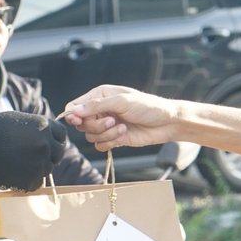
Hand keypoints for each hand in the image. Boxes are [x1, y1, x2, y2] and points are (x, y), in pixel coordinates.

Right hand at [0, 111, 67, 190]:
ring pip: (47, 169)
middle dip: (48, 155)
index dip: (54, 139)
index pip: (62, 134)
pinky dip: (28, 180)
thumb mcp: (18, 120)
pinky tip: (14, 173)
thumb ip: (37, 128)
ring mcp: (40, 163)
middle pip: (58, 153)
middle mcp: (46, 144)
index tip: (44, 142)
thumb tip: (49, 136)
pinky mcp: (32, 180)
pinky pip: (37, 183)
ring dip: (36, 168)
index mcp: (43, 126)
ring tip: (16, 163)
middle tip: (29, 156)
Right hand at [62, 85, 177, 151]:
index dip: (74, 115)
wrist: (166, 123)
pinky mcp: (113, 138)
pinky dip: (110, 142)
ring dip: (106, 134)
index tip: (78, 121)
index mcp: (100, 96)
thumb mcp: (121, 102)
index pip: (75, 106)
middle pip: (81, 124)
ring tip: (122, 127)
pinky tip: (123, 135)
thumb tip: (74, 111)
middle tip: (113, 121)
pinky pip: (100, 145)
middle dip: (96, 125)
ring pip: (91, 136)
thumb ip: (96, 106)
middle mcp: (101, 110)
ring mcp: (107, 125)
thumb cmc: (148, 106)